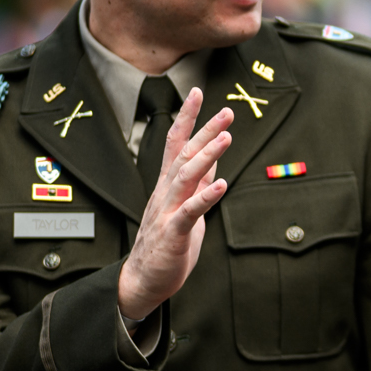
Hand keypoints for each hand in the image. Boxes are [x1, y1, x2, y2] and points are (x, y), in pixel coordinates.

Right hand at [115, 90, 234, 322]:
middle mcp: (166, 192)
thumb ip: (197, 184)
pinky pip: (190, 212)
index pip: (176, 143)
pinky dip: (206, 197)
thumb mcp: (186, 207)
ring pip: (186, 177)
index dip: (187, 117)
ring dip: (208, 155)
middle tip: (226, 111)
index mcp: (168, 185)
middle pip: (185, 154)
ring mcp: (168, 211)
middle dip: (205, 131)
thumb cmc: (166, 243)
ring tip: (227, 137)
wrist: (143, 279)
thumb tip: (213, 160)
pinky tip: (222, 184)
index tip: (197, 91)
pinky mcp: (172, 232)